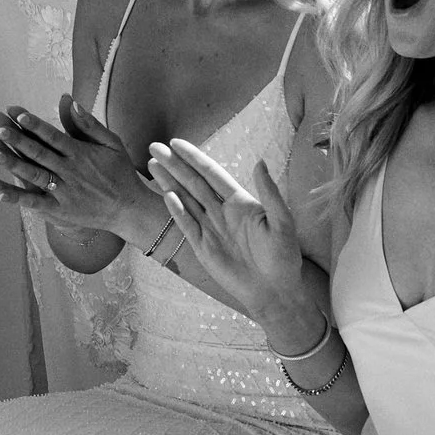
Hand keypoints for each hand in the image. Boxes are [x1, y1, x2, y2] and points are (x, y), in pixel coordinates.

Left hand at [0, 97, 158, 238]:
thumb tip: (72, 103)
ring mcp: (63, 191)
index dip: (34, 125)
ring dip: (14, 165)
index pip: (53, 136)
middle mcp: (69, 171)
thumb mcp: (111, 144)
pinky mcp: (60, 209)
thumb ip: (90, 124)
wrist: (130, 209)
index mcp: (80, 153)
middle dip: (18, 140)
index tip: (17, 113)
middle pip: (39, 153)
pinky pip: (35, 203)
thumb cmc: (120, 172)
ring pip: (34, 176)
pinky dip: (17, 198)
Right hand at [145, 136, 306, 327]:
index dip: (194, 158)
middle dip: (174, 164)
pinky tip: (166, 194)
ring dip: (168, 182)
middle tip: (154, 147)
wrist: (274, 291)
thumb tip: (260, 162)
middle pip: (192, 182)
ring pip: (184, 199)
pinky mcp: (202, 247)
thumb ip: (270, 194)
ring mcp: (209, 228)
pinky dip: (176, 209)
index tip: (176, 143)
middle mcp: (221, 211)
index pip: (212, 174)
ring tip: (151, 165)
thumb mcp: (283, 223)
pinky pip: (186, 224)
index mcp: (239, 202)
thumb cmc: (283, 257)